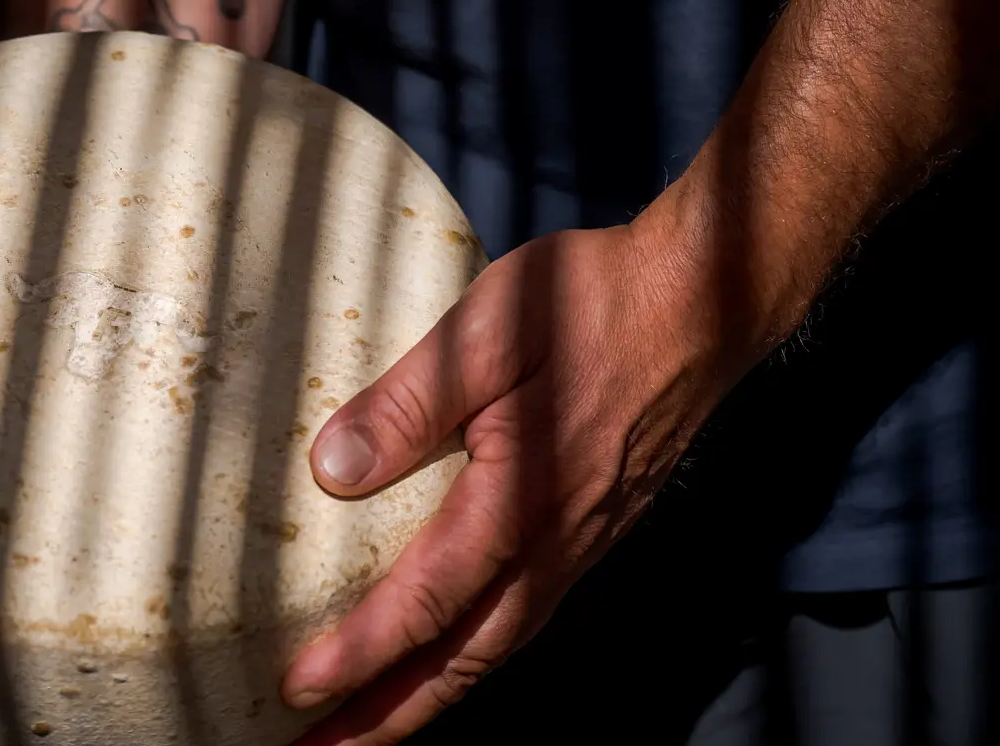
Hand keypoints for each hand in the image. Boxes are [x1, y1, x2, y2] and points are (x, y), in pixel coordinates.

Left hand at [279, 201, 746, 744]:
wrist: (704, 297)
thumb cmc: (595, 298)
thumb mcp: (487, 329)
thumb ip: (409, 401)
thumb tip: (333, 466)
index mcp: (522, 498)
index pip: (426, 603)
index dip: (358, 656)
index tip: (296, 689)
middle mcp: (557, 541)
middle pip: (463, 661)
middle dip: (387, 715)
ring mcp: (583, 540)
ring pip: (498, 647)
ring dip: (430, 695)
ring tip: (369, 723)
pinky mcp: (596, 526)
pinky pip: (527, 616)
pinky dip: (475, 656)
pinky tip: (449, 651)